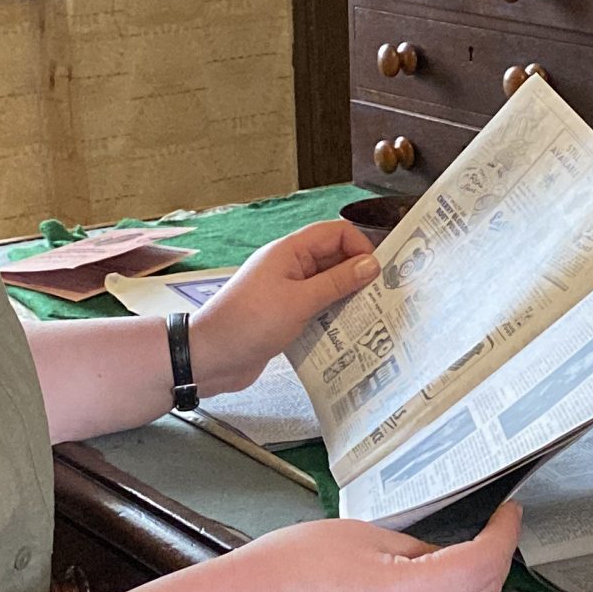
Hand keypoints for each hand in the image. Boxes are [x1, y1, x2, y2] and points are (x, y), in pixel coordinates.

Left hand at [189, 220, 379, 394]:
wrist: (210, 358)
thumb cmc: (248, 324)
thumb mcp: (299, 301)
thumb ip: (336, 282)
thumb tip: (371, 265)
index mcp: (289, 251)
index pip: (336, 233)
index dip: (360, 247)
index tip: (378, 273)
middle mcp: (290, 267)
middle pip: (334, 259)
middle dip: (358, 274)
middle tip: (382, 297)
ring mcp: (287, 291)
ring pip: (328, 286)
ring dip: (347, 298)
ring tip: (370, 317)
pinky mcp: (286, 315)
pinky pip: (317, 308)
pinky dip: (333, 317)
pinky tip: (348, 332)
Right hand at [219, 503, 522, 591]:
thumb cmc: (286, 570)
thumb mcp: (359, 537)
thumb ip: (412, 547)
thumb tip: (441, 554)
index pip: (483, 565)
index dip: (504, 535)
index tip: (509, 512)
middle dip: (496, 560)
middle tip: (494, 526)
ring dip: (471, 585)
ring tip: (460, 548)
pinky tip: (427, 581)